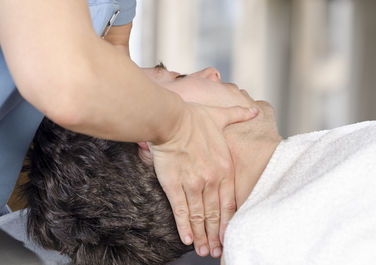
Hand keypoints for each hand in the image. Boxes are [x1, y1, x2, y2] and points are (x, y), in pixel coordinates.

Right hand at [149, 102, 257, 257]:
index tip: (229, 234)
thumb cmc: (193, 118)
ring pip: (199, 215)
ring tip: (203, 251)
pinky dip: (184, 225)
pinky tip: (187, 239)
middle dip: (216, 235)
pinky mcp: (174, 185)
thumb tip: (254, 110)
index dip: (229, 221)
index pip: (230, 202)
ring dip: (202, 235)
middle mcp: (211, 179)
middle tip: (216, 251)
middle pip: (215, 214)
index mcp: (224, 167)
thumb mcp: (220, 116)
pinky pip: (180, 209)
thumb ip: (238, 115)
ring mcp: (193, 184)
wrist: (171, 120)